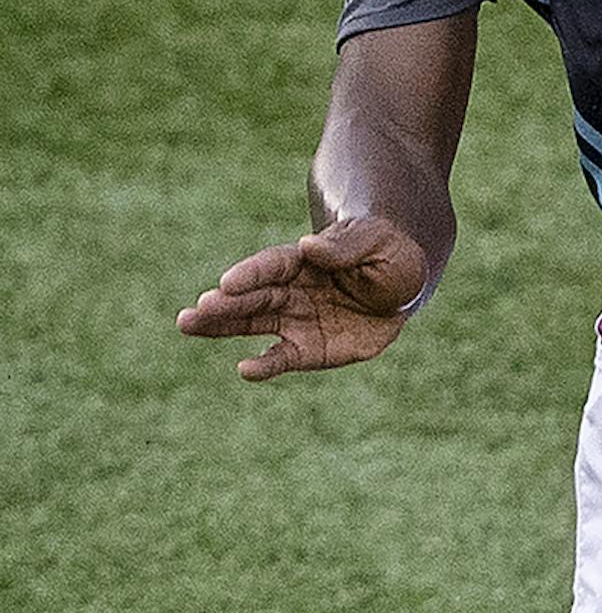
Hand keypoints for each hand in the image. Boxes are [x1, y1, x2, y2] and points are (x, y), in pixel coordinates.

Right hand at [177, 214, 429, 379]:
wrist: (402, 287)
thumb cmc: (386, 255)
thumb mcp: (374, 242)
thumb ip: (344, 248)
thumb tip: (309, 246)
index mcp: (303, 259)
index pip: (272, 266)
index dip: (251, 274)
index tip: (228, 283)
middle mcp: (290, 289)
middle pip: (252, 296)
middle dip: (223, 304)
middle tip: (194, 311)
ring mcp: (295, 319)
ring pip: (251, 324)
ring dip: (221, 327)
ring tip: (187, 325)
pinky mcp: (306, 348)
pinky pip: (281, 358)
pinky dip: (264, 365)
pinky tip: (245, 370)